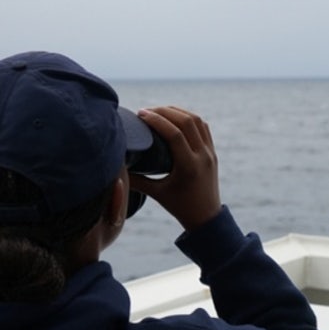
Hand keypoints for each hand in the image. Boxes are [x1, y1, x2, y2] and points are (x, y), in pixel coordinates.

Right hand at [129, 106, 221, 230]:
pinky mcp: (212, 152)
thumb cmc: (179, 207)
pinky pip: (203, 127)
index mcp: (188, 166)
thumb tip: (115, 166)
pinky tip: (175, 117)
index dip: (156, 119)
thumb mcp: (156, 193)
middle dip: (165, 111)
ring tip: (159, 111)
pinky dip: (189, 118)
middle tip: (146, 111)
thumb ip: (136, 180)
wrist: (206, 218)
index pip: (174, 134)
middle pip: (186, 121)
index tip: (141, 114)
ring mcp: (210, 153)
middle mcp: (202, 156)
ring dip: (177, 111)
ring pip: (197, 120)